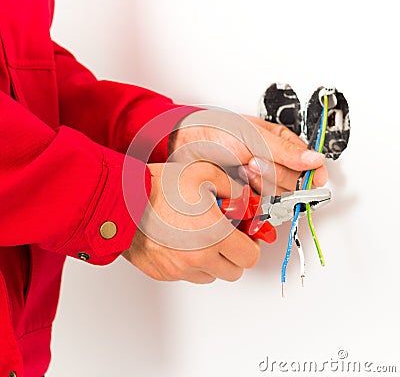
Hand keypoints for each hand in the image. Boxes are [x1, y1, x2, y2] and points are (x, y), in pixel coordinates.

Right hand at [123, 162, 259, 282]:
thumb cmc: (159, 187)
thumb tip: (245, 202)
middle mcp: (198, 258)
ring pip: (210, 275)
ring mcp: (179, 269)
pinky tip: (180, 241)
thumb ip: (234, 189)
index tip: (246, 236)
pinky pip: (186, 274)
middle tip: (225, 236)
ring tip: (199, 237)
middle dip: (233, 254)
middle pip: (233, 271)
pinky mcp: (162, 274)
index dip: (251, 245)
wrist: (122, 199)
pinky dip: (189, 263)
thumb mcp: (205, 174)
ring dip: (212, 260)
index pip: (250, 257)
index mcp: (215, 236)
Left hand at [169, 110, 327, 193]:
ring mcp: (262, 181)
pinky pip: (261, 205)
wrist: (187, 144)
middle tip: (254, 160)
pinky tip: (238, 183)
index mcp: (283, 144)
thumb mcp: (254, 136)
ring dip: (260, 183)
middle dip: (274, 174)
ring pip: (278, 195)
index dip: (312, 175)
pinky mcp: (249, 196)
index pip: (312, 165)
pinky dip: (251, 197)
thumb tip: (316, 160)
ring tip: (242, 167)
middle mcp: (276, 164)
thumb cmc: (219, 131)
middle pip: (295, 184)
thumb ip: (286, 151)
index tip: (308, 179)